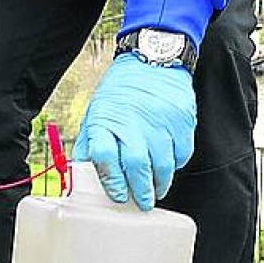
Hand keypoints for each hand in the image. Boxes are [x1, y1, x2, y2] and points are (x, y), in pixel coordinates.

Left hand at [73, 52, 196, 210]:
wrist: (152, 60)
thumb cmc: (121, 91)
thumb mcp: (96, 112)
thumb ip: (90, 144)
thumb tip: (81, 175)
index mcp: (105, 120)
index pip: (104, 157)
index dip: (112, 181)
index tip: (118, 195)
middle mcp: (133, 121)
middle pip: (136, 166)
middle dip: (140, 191)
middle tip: (142, 203)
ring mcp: (160, 121)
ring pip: (163, 165)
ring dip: (160, 183)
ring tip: (156, 190)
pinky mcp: (182, 120)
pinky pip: (182, 153)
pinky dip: (175, 164)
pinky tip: (168, 165)